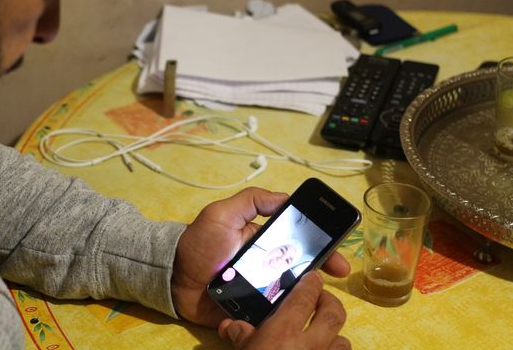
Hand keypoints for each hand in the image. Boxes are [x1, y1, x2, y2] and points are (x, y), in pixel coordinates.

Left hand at [171, 187, 350, 327]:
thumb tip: (285, 197)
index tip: (337, 248)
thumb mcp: (221, 213)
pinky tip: (302, 313)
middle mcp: (268, 265)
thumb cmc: (199, 244)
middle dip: (324, 270)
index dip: (321, 245)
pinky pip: (276, 314)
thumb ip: (250, 201)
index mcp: (265, 242)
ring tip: (321, 293)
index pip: (299, 242)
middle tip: (338, 273)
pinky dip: (290, 315)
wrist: (174, 279)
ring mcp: (262, 289)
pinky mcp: (253, 311)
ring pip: (294, 293)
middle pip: (303, 270)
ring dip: (310, 293)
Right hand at [218, 272, 350, 348]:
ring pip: (343, 342)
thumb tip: (230, 326)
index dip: (313, 283)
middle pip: (334, 313)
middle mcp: (311, 344)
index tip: (314, 277)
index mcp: (285, 331)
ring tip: (323, 336)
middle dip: (330, 302)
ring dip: (335, 336)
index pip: (306, 296)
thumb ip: (240, 336)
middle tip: (321, 300)